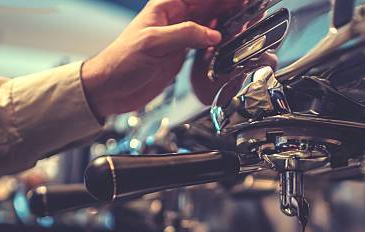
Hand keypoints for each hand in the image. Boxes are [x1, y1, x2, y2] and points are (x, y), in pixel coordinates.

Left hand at [82, 0, 243, 117]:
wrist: (111, 89)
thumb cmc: (121, 61)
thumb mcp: (153, 43)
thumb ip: (185, 36)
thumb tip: (213, 33)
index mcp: (166, 7)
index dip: (222, 0)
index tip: (243, 0)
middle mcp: (175, 19)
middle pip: (210, 7)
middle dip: (232, 7)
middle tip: (253, 8)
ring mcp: (179, 38)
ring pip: (211, 25)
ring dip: (229, 24)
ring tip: (249, 22)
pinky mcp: (181, 55)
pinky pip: (206, 44)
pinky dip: (219, 43)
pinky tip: (231, 42)